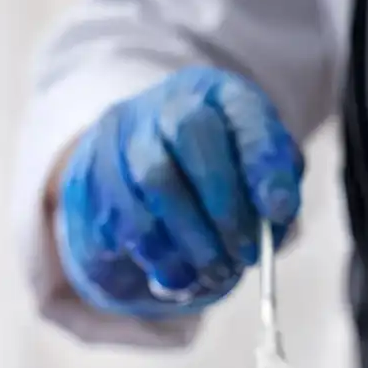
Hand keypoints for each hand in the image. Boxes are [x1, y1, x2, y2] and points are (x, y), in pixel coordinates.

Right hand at [53, 66, 302, 316]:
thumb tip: (276, 212)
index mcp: (217, 94)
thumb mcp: (256, 180)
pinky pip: (122, 218)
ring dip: (191, 239)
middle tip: (244, 255)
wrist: (137, 189)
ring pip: (153, 179)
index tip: (280, 211)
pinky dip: (157, 256)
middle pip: (188, 131)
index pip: (242, 108)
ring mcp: (118, 136)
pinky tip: (176, 273)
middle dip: (223, 204)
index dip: (263, 160)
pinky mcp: (88, 176)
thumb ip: (275, 191)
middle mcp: (163, 102)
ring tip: (215, 273)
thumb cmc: (215, 184)